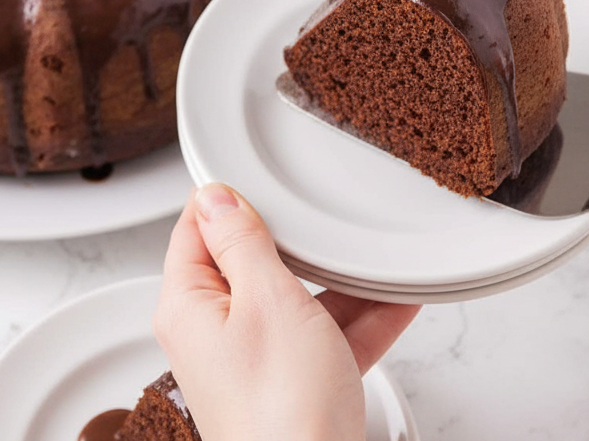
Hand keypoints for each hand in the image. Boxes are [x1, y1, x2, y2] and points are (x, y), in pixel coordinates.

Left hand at [155, 184, 420, 440]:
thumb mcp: (266, 301)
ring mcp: (256, 360)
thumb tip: (217, 197)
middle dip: (299, 241)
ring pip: (298, 300)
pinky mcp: (293, 384)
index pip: (196, 229)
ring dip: (340, 281)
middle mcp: (215, 333)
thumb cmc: (280, 413)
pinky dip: (361, 319)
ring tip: (377, 256)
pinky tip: (399, 299)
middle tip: (326, 215)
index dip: (229, 198)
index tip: (264, 175)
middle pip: (253, 263)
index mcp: (189, 306)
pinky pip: (327, 336)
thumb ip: (242, 242)